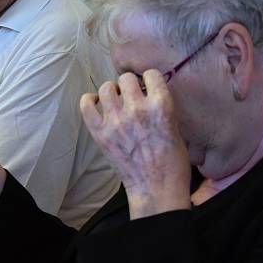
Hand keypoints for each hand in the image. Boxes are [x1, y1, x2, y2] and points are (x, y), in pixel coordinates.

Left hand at [79, 71, 191, 218]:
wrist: (157, 188)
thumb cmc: (172, 162)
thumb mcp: (177, 127)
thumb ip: (161, 106)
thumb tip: (147, 91)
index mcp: (161, 107)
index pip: (151, 74)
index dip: (149, 80)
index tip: (147, 86)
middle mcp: (137, 110)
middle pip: (125, 78)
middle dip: (129, 85)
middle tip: (130, 95)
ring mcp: (116, 121)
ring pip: (105, 88)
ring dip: (111, 92)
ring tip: (115, 101)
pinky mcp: (100, 133)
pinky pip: (86, 105)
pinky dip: (89, 101)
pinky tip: (96, 104)